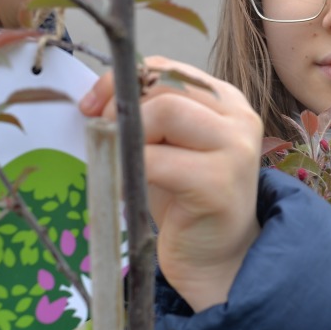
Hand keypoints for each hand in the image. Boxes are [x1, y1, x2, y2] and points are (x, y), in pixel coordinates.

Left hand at [80, 57, 262, 311]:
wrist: (218, 260)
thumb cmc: (187, 204)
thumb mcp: (168, 149)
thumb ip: (147, 117)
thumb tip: (96, 98)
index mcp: (226, 102)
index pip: (168, 69)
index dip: (124, 81)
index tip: (92, 106)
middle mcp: (238, 118)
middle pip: (166, 87)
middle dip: (123, 109)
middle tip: (102, 139)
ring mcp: (236, 149)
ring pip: (166, 112)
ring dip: (129, 136)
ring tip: (122, 164)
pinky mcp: (220, 184)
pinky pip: (158, 160)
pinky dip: (131, 170)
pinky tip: (129, 189)